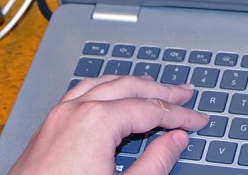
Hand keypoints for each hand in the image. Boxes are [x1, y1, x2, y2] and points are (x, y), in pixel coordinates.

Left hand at [9, 75, 208, 174]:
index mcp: (98, 121)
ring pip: (106, 84)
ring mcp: (60, 114)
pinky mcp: (49, 125)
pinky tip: (113, 91)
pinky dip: (107, 87)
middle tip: (185, 94)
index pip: (152, 109)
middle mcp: (77, 109)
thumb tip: (177, 140)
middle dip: (162, 91)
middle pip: (131, 88)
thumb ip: (155, 163)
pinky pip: (83, 91)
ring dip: (134, 84)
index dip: (181, 115)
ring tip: (154, 85)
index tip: (198, 120)